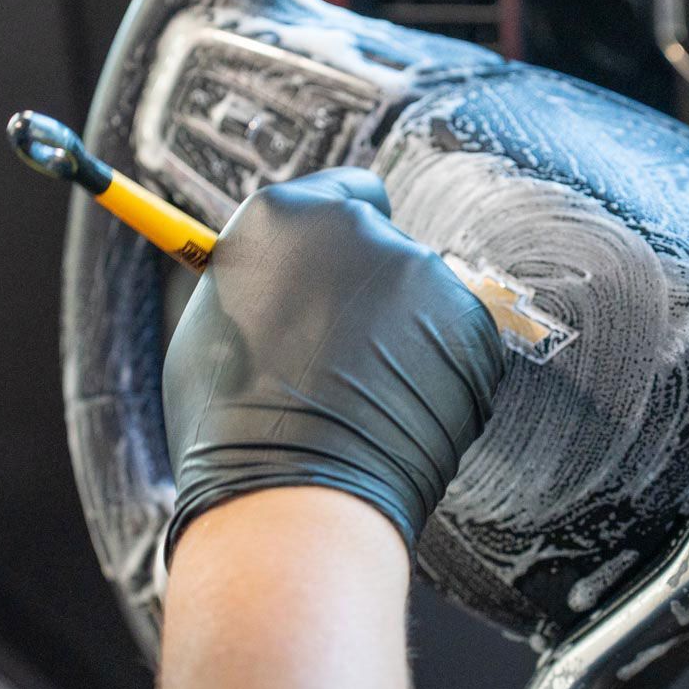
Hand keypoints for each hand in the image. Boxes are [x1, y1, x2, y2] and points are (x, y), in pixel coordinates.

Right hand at [161, 168, 504, 558]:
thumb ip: (262, 280)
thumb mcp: (217, 327)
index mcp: (285, 214)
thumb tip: (288, 275)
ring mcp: (422, 274)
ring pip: (421, 303)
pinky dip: (439, 377)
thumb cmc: (231, 427)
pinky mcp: (471, 325)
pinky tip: (399, 419)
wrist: (293, 496)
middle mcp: (360, 228)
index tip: (345, 267)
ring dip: (405, 340)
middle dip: (373, 292)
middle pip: (384, 246)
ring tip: (363, 404)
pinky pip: (456, 346)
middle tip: (345, 359)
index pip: (341, 192)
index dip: (344, 235)